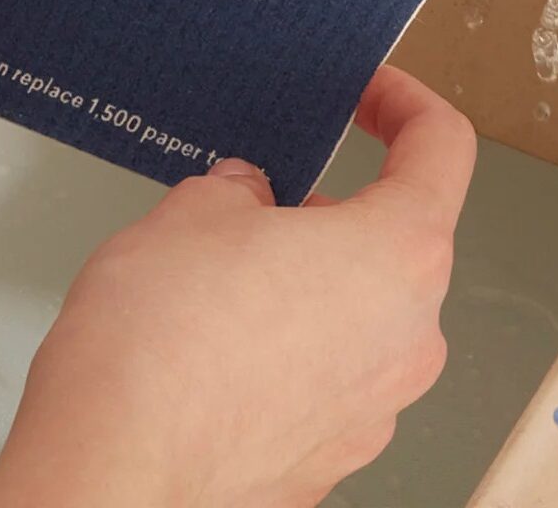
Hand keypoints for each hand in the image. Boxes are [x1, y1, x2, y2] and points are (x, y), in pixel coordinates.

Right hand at [0, 67, 476, 507]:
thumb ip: (243, 189)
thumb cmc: (160, 339)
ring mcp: (374, 410)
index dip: (405, 102)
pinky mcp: (329, 458)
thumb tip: (250, 202)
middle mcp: (408, 338)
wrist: (114, 464)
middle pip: (401, 241)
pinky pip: (329, 376)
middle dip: (336, 208)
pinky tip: (217, 340)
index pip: (443, 148)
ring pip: (362, 314)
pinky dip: (290, 347)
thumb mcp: (196, 207)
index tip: (370, 93)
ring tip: (222, 274)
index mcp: (398, 255)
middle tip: (260, 197)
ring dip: (311, 282)